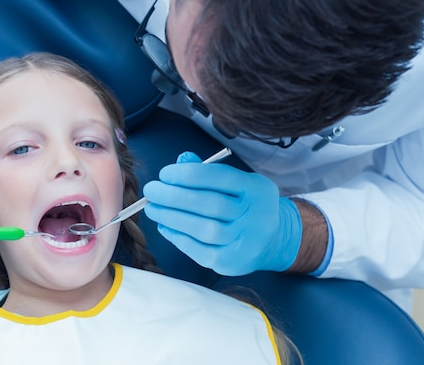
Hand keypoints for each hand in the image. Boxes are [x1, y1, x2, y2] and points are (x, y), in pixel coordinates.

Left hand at [143, 151, 301, 274]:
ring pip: (203, 229)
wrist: (272, 239)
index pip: (220, 177)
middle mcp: (256, 216)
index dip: (188, 174)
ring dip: (172, 217)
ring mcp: (246, 242)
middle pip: (210, 204)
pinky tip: (165, 226)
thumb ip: (209, 172)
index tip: (165, 174)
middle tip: (151, 191)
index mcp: (257, 189)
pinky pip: (200, 250)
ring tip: (153, 208)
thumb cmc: (245, 204)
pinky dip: (178, 237)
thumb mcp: (236, 183)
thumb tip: (182, 160)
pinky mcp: (232, 263)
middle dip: (174, 196)